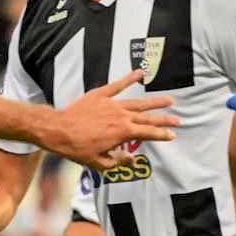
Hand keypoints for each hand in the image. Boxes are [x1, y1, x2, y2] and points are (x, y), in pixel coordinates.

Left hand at [43, 70, 177, 168]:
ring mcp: (112, 104)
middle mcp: (121, 117)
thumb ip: (118, 160)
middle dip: (164, 119)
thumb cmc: (77, 149)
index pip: (148, 134)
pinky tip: (140, 72)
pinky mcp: (101, 94)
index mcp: (123, 133)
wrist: (58, 130)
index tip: (172, 135)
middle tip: (177, 120)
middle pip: (148, 118)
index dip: (162, 135)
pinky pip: (118, 85)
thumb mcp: (99, 162)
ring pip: (138, 102)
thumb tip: (132, 158)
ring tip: (169, 100)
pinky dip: (129, 78)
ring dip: (154, 102)